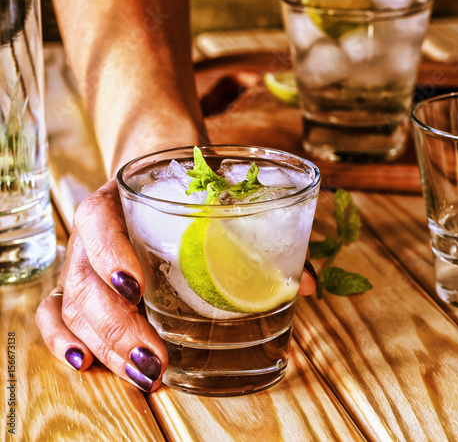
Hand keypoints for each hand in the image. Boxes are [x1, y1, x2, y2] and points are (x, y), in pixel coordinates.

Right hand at [36, 180, 317, 391]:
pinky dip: (65, 340)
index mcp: (122, 198)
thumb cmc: (187, 188)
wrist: (158, 171)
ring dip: (104, 345)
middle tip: (155, 361)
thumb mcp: (215, 197)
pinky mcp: (82, 284)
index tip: (135, 288)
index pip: (99, 219)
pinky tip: (85, 364)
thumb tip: (309, 286)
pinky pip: (60, 312)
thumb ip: (257, 237)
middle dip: (117, 327)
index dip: (110, 253)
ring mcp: (83, 260)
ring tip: (143, 375)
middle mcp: (94, 231)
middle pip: (86, 279)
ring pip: (72, 305)